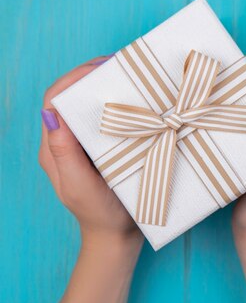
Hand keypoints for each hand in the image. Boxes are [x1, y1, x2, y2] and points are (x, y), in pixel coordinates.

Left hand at [39, 56, 143, 249]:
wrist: (117, 237)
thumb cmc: (99, 214)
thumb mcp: (79, 186)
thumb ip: (64, 152)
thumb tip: (52, 115)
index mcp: (55, 148)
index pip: (55, 101)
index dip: (74, 78)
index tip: (101, 67)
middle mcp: (67, 143)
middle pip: (71, 98)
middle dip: (91, 76)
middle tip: (120, 65)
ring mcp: (84, 147)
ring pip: (88, 107)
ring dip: (105, 88)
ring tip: (129, 77)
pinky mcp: (102, 151)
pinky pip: (104, 121)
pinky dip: (117, 105)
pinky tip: (135, 102)